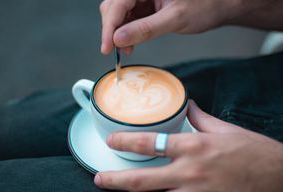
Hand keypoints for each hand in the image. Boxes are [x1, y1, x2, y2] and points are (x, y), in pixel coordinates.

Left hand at [94, 100, 282, 191]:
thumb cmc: (256, 154)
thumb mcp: (227, 131)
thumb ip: (202, 119)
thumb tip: (189, 107)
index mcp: (194, 147)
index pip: (148, 143)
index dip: (124, 141)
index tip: (111, 142)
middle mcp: (189, 173)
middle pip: (138, 180)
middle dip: (113, 181)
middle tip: (100, 179)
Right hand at [99, 0, 273, 54]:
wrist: (219, 5)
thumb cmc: (205, 5)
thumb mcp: (174, 19)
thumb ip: (145, 29)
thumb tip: (119, 39)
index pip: (117, 4)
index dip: (109, 27)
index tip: (106, 48)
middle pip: (113, 6)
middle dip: (112, 30)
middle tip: (116, 51)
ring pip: (119, 13)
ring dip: (119, 33)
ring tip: (127, 49)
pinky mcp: (146, 3)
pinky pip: (129, 17)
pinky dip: (127, 31)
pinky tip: (131, 43)